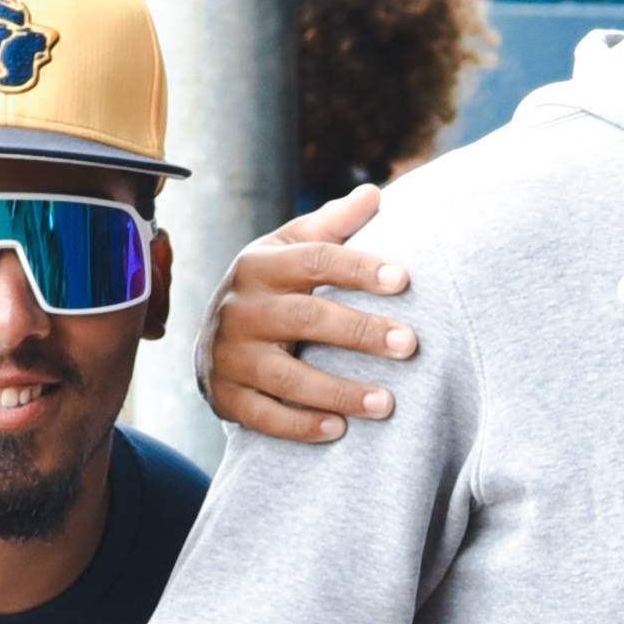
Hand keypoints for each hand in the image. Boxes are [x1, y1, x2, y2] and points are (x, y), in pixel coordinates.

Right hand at [205, 187, 413, 442]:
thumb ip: (332, 227)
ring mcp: (230, 354)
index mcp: (260, 265)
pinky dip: (301, 426)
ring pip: (286, 376)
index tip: (404, 280)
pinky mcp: (225, 396)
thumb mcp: (290, 249)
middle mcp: (242, 308)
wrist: (214, 339)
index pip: (313, 260)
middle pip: (305, 318)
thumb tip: (374, 192)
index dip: (358, 268)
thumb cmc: (271, 288)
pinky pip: (264, 416)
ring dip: (339, 392)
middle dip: (360, 332)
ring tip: (388, 403)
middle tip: (410, 344)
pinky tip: (340, 430)